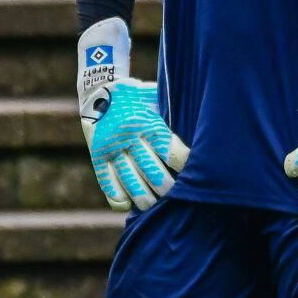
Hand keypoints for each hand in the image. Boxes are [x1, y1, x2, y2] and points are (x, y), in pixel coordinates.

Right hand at [82, 78, 188, 211]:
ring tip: (155, 207)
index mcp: (146, 122)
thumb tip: (200, 134)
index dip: (183, 166)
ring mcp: (111, 148)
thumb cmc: (138, 98)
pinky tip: (128, 205)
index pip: (169, 150)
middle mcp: (128, 136)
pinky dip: (117, 197)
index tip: (196, 177)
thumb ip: (172, 117)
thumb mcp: (156, 99)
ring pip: (129, 179)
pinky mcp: (97, 156)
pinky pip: (106, 182)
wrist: (100, 89)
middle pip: (151, 169)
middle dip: (167, 187)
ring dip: (144, 197)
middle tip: (179, 199)